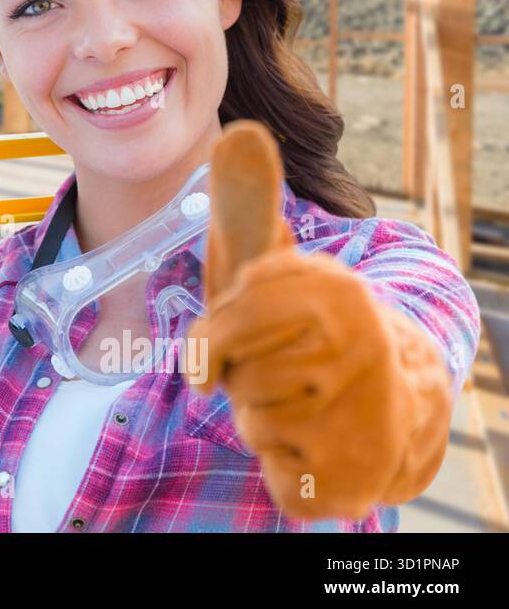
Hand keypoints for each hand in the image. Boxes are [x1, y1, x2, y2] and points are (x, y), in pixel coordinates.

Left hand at [185, 120, 452, 520]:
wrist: (390, 404)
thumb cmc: (303, 330)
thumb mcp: (270, 267)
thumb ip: (247, 206)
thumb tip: (238, 133)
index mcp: (334, 292)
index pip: (230, 325)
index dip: (217, 338)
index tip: (230, 339)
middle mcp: (364, 348)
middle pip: (237, 376)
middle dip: (239, 377)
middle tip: (276, 368)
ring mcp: (367, 414)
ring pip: (253, 422)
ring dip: (259, 417)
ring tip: (300, 402)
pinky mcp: (359, 475)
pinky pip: (275, 472)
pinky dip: (279, 463)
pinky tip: (314, 444)